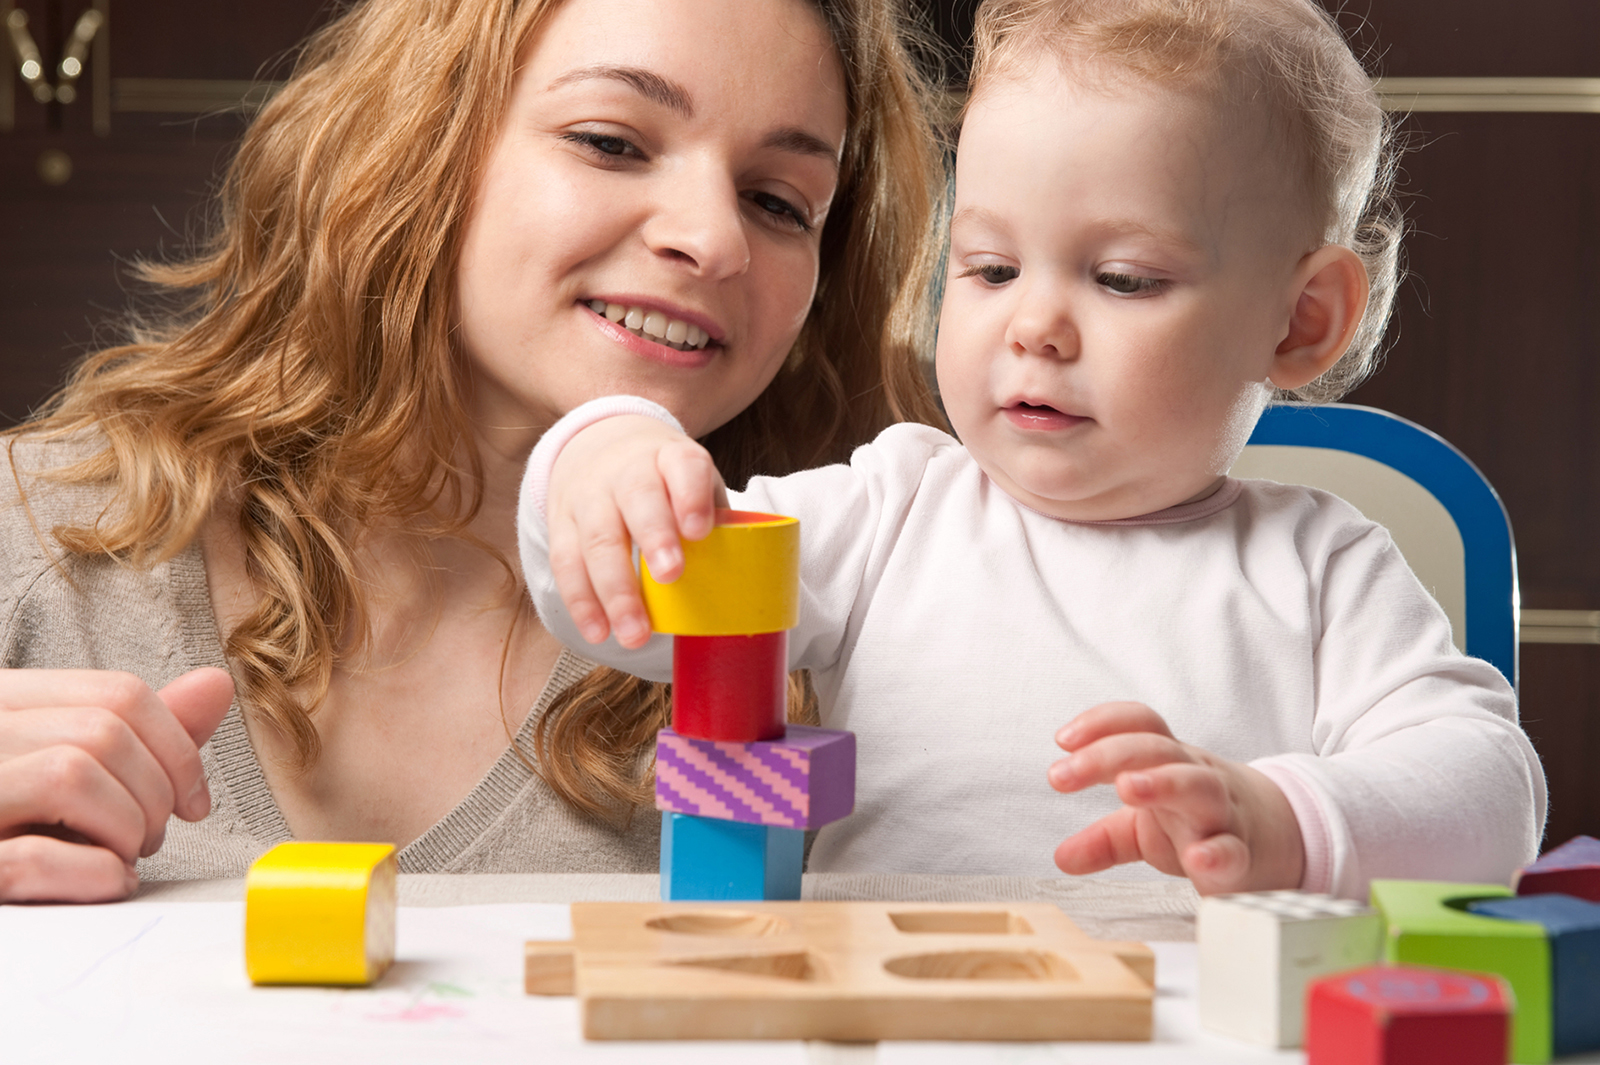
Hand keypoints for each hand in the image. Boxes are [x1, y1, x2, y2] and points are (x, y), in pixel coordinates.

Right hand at [0, 667, 234, 901]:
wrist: (2, 930)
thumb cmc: (18, 831)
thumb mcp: (74, 773)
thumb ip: (141, 736)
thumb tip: (216, 685)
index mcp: (1, 704)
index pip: (119, 693)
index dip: (180, 748)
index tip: (195, 801)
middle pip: (105, 732)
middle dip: (155, 794)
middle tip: (150, 839)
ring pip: (72, 774)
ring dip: (126, 828)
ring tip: (123, 858)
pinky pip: (31, 856)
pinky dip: (92, 873)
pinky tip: (104, 884)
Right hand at [547, 414, 726, 648]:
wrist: (599, 441)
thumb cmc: (663, 476)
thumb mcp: (690, 479)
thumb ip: (711, 518)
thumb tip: (738, 579)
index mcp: (670, 456)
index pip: (683, 466)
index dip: (691, 496)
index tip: (700, 530)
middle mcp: (627, 470)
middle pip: (638, 499)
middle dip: (654, 537)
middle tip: (671, 576)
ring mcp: (589, 495)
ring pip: (598, 539)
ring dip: (616, 590)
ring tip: (635, 632)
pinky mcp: (560, 522)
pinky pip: (566, 563)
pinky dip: (582, 602)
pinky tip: (599, 631)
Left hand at [1048, 702, 1304, 893]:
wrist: (1276, 839)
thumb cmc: (1199, 822)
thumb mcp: (1145, 827)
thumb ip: (1104, 838)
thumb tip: (1063, 856)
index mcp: (1169, 763)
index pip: (1140, 726)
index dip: (1102, 724)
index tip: (1062, 740)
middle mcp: (1195, 778)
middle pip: (1158, 749)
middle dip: (1110, 754)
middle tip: (1063, 773)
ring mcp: (1222, 814)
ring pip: (1199, 786)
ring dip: (1162, 782)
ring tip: (1126, 789)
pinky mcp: (1241, 855)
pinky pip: (1233, 849)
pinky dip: (1217, 853)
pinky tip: (1197, 858)